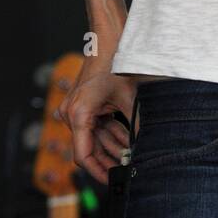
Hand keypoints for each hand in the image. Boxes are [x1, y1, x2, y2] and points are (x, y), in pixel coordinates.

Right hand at [58, 55, 138, 185]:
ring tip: (131, 157)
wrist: (108, 38)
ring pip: (94, 138)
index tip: (112, 179)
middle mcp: (72, 114)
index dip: (98, 171)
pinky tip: (127, 142)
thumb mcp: (130, 98)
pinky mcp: (84, 106)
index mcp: (78, 114)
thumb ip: (136, 125)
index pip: (83, 155)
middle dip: (108, 160)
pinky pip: (96, 126)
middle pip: (89, 149)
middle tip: (127, 170)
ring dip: (112, 147)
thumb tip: (145, 147)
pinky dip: (111, 134)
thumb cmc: (114, 62)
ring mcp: (76, 110)